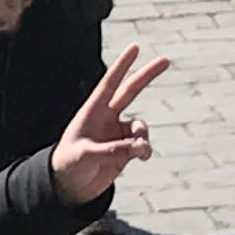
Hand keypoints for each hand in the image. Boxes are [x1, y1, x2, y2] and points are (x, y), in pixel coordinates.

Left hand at [49, 45, 168, 209]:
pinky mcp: (125, 150)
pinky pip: (142, 146)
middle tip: (166, 59)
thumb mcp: (87, 155)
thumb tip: (143, 148)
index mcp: (93, 111)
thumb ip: (114, 149)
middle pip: (131, 90)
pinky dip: (145, 150)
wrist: (68, 187)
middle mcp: (108, 118)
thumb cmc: (68, 165)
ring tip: (140, 152)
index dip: (122, 65)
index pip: (110, 83)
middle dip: (148, 75)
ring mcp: (118, 133)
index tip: (135, 47)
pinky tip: (143, 156)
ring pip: (140, 127)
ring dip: (143, 137)